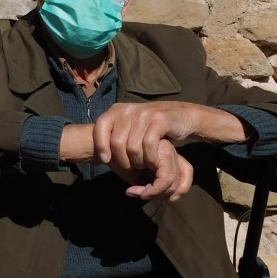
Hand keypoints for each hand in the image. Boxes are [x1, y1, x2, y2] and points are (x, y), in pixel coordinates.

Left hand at [91, 102, 245, 200]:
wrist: (181, 116)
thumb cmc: (151, 127)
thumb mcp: (129, 127)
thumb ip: (115, 134)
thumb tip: (96, 151)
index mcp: (118, 110)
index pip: (100, 126)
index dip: (100, 145)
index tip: (105, 160)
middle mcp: (129, 110)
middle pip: (116, 142)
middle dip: (122, 160)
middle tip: (130, 167)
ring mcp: (144, 114)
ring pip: (132, 146)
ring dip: (137, 162)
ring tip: (142, 166)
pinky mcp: (160, 120)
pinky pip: (149, 145)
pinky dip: (149, 158)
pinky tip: (152, 163)